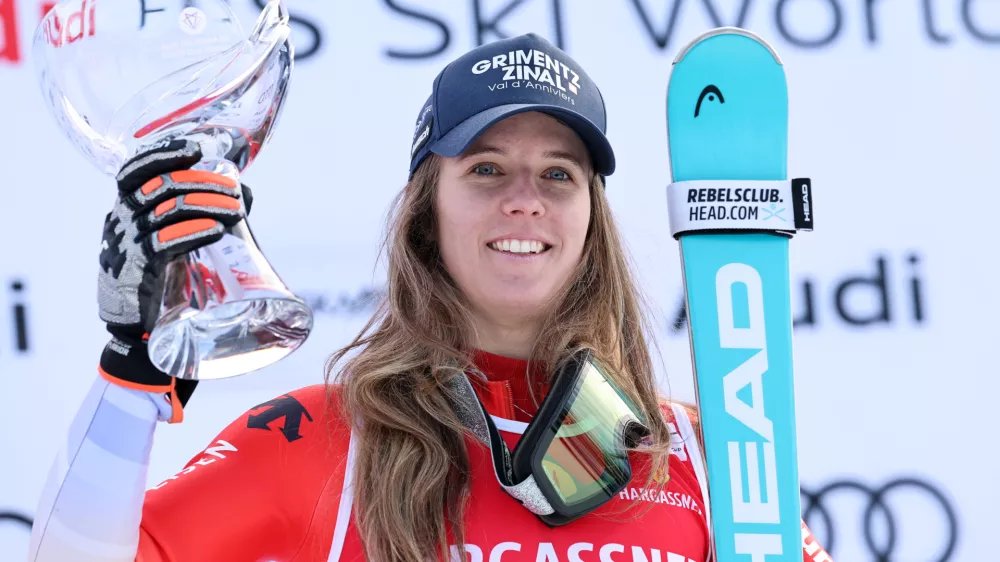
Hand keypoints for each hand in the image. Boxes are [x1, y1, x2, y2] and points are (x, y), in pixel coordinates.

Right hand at [96, 140, 252, 421]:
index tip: (194, 147)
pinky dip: (195, 233)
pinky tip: (218, 231)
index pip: (134, 169)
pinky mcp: (139, 269)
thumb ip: (200, 214)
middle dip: (203, 182)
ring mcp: (127, 244)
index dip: (162, 153)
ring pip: (169, 211)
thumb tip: (246, 194)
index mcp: (125, 207)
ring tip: (237, 212)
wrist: (136, 327)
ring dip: (208, 205)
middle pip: (162, 186)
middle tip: (234, 191)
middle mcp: (121, 220)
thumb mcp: (171, 238)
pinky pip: (166, 243)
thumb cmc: (159, 276)